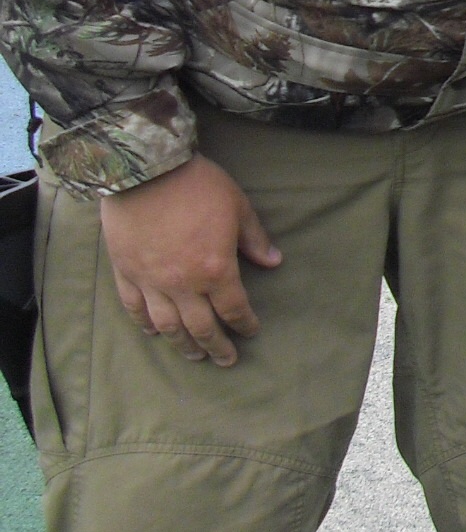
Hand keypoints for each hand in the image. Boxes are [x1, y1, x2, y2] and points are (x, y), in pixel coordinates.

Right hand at [98, 155, 280, 365]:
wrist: (146, 171)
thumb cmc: (198, 186)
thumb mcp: (238, 207)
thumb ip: (254, 239)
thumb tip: (274, 261)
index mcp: (215, 269)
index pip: (233, 308)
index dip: (244, 323)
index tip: (251, 332)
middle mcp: (182, 284)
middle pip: (201, 327)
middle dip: (216, 346)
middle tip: (226, 360)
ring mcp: (151, 282)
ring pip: (167, 326)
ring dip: (182, 345)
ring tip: (194, 356)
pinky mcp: (126, 274)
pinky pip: (135, 308)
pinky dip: (145, 325)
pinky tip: (153, 334)